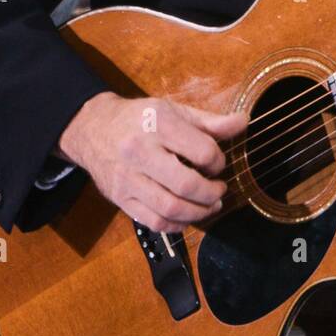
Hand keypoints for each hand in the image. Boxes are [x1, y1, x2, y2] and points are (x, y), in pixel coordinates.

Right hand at [56, 91, 246, 231]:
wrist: (92, 128)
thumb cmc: (140, 118)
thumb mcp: (174, 111)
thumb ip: (210, 122)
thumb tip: (243, 122)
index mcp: (159, 124)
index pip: (202, 151)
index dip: (218, 162)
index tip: (218, 163)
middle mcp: (140, 151)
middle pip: (186, 185)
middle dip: (211, 193)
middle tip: (220, 190)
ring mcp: (127, 178)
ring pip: (169, 208)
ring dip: (198, 213)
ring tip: (210, 206)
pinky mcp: (119, 198)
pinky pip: (152, 222)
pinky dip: (176, 225)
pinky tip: (187, 217)